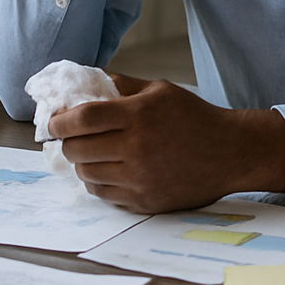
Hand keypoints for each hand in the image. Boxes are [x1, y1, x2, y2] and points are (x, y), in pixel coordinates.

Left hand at [49, 75, 284, 212]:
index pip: (83, 118)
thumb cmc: (194, 117)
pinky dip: (97, 182)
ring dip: (82, 163)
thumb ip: (123, 86)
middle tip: (70, 137)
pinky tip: (106, 171)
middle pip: (79, 148)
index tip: (54, 121)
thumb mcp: (160, 90)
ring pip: (87, 174)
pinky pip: (104, 194)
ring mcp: (139, 178)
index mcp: (139, 115)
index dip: (60, 120)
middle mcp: (136, 148)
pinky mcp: (144, 200)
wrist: (230, 153)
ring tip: (90, 154)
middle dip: (67, 142)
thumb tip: (87, 85)